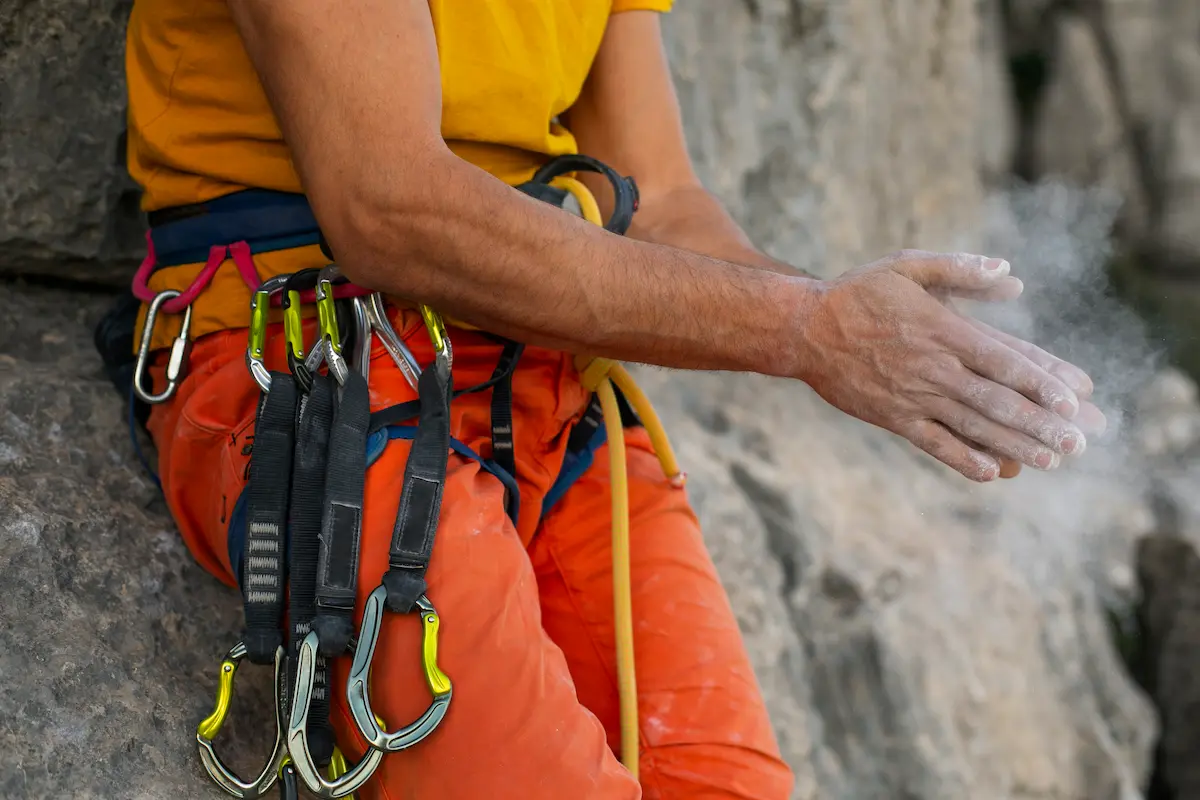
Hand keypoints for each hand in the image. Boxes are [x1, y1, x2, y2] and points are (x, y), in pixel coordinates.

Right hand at [793, 250, 1103, 481]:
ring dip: (1014, 444)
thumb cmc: (858, 293)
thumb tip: (1013, 277)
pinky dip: (962, 458)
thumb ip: (960, 270)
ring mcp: (912, 396)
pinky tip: (991, 472)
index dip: (1041, 380)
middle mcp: (932, 367)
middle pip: (996, 399)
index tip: (1075, 398)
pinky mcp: (892, 417)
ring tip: (1050, 459)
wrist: (803, 330)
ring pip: (971, 425)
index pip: (1003, 358)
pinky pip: (932, 443)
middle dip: (1041, 422)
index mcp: (942, 329)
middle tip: (1079, 440)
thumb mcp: (907, 266)